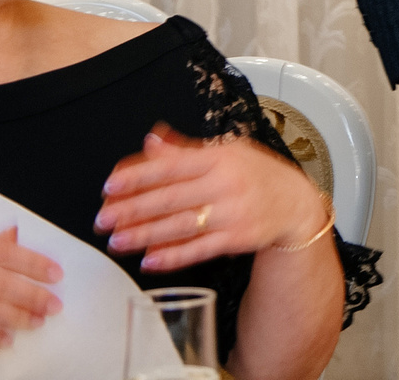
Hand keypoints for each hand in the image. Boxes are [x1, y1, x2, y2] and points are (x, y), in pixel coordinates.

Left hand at [96, 123, 329, 272]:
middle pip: (170, 198)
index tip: (110, 186)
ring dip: (144, 235)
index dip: (137, 176)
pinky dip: (172, 255)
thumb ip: (185, 150)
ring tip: (117, 241)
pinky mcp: (237, 238)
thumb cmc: (257, 175)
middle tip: (102, 219)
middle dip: (132, 209)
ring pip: (180, 225)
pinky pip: (199, 249)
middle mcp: (226, 183)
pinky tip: (149, 259)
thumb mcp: (227, 152)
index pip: (171, 167)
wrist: (295, 203)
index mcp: (220, 158)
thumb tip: (151, 140)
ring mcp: (233, 212)